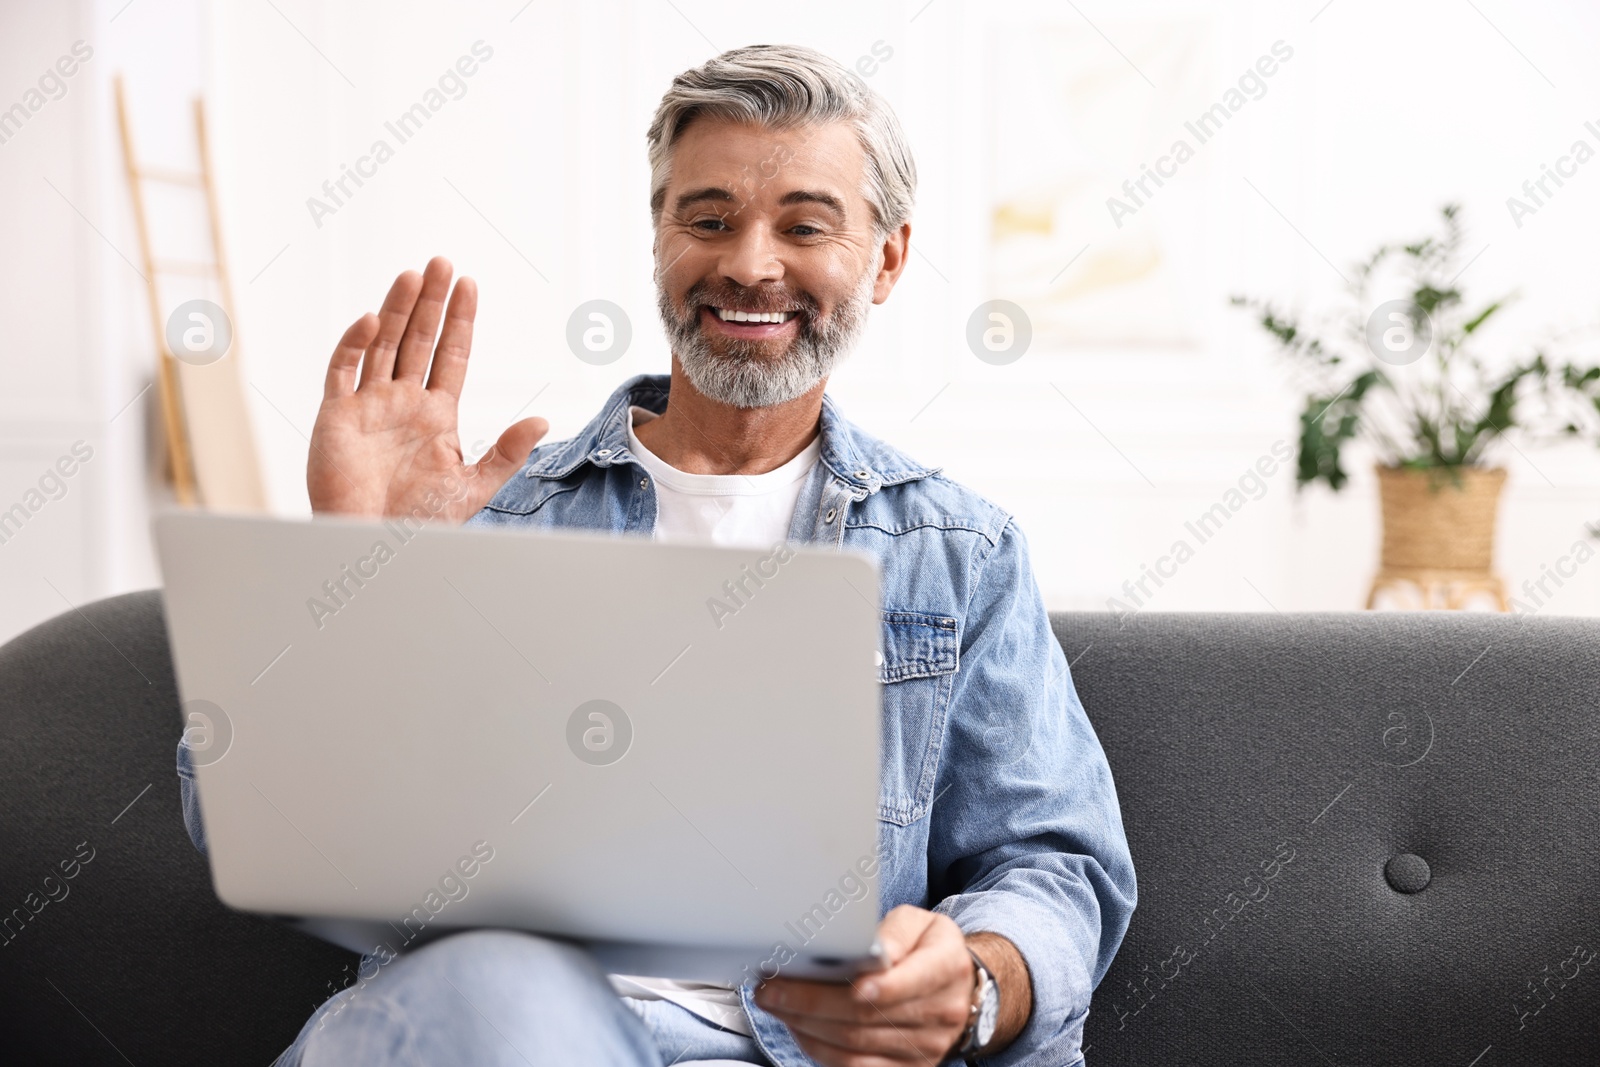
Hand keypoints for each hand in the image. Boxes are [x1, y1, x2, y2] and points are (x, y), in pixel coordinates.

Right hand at [307, 256, 547, 520]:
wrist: (374, 542)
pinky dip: (356, 344)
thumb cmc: (420, 519)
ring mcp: (367, 404)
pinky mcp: (335, 414)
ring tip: (414, 275)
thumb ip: (506, 452)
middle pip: (418, 339)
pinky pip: (343, 370)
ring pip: (384, 344)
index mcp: (435, 414)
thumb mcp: (474, 485)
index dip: (459, 320)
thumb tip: (542, 422)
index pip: (451, 355)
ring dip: (398, 310)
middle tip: (442, 263)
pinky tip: (375, 321)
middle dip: (431, 302)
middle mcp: (402, 401)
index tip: (468, 285)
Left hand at [754, 905, 975, 1065]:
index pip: (909, 981)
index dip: (875, 986)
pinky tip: (797, 1027)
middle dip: (812, 1004)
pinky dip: (819, 1049)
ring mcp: (924, 1049)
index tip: (835, 981)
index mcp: (947, 968)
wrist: (957, 988)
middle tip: (772, 990)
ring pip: (855, 1048)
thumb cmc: (928, 948)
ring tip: (776, 1006)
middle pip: (868, 1018)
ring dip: (807, 1028)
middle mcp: (940, 1013)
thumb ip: (894, 932)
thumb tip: (869, 948)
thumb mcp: (920, 923)